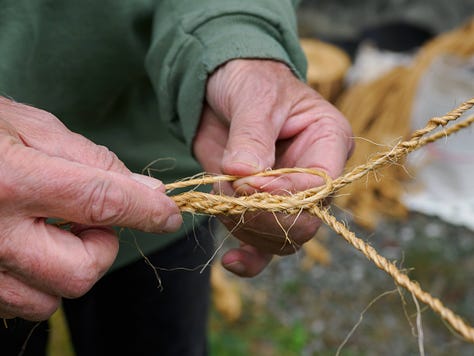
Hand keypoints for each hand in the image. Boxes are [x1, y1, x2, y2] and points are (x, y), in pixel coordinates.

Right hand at [0, 98, 181, 319]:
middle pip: (81, 271)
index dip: (147, 210)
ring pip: (53, 297)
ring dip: (70, 265)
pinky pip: (25, 303)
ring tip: (51, 229)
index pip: (102, 201)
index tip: (170, 214)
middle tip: (87, 217)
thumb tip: (148, 192)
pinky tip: (29, 245)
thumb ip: (92, 160)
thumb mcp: (31, 128)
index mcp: (10, 180)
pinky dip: (41, 279)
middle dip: (101, 246)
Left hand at [193, 59, 352, 276]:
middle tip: (233, 197)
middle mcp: (313, 175)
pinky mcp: (259, 206)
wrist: (223, 86)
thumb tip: (243, 176)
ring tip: (220, 195)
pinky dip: (247, 257)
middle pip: (304, 222)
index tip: (247, 183)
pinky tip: (229, 261)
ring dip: (244, 226)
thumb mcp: (254, 98)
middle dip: (265, 218)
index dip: (285, 194)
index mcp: (328, 143)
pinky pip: (261, 245)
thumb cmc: (249, 79)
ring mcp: (286, 195)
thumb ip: (252, 138)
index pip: (319, 186)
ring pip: (280, 238)